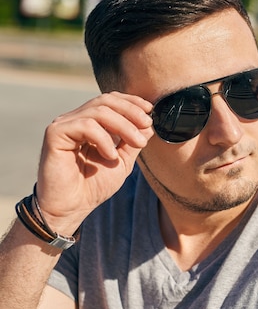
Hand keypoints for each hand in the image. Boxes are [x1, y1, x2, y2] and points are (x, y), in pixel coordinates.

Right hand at [35, 92, 153, 233]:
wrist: (72, 208)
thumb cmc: (93, 187)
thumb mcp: (122, 161)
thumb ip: (133, 142)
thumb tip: (148, 124)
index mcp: (89, 123)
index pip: (110, 101)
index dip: (131, 102)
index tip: (151, 111)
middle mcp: (75, 120)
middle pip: (105, 100)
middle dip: (130, 110)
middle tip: (147, 124)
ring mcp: (64, 125)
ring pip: (98, 110)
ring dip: (124, 125)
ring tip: (137, 143)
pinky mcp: (55, 133)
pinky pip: (85, 125)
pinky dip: (104, 138)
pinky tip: (111, 155)